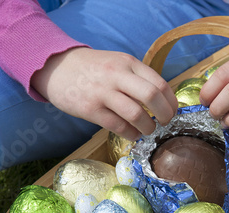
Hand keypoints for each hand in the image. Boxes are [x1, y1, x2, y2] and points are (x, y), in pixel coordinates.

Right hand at [31, 47, 177, 140]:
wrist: (56, 67)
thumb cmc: (93, 69)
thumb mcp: (118, 63)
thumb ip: (138, 77)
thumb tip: (162, 101)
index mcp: (128, 63)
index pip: (159, 83)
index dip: (171, 102)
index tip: (172, 111)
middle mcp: (117, 75)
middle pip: (151, 97)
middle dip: (164, 115)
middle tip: (165, 123)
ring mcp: (103, 92)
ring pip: (136, 114)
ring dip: (147, 127)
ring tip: (148, 130)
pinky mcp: (90, 109)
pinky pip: (118, 126)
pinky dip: (131, 134)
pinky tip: (133, 135)